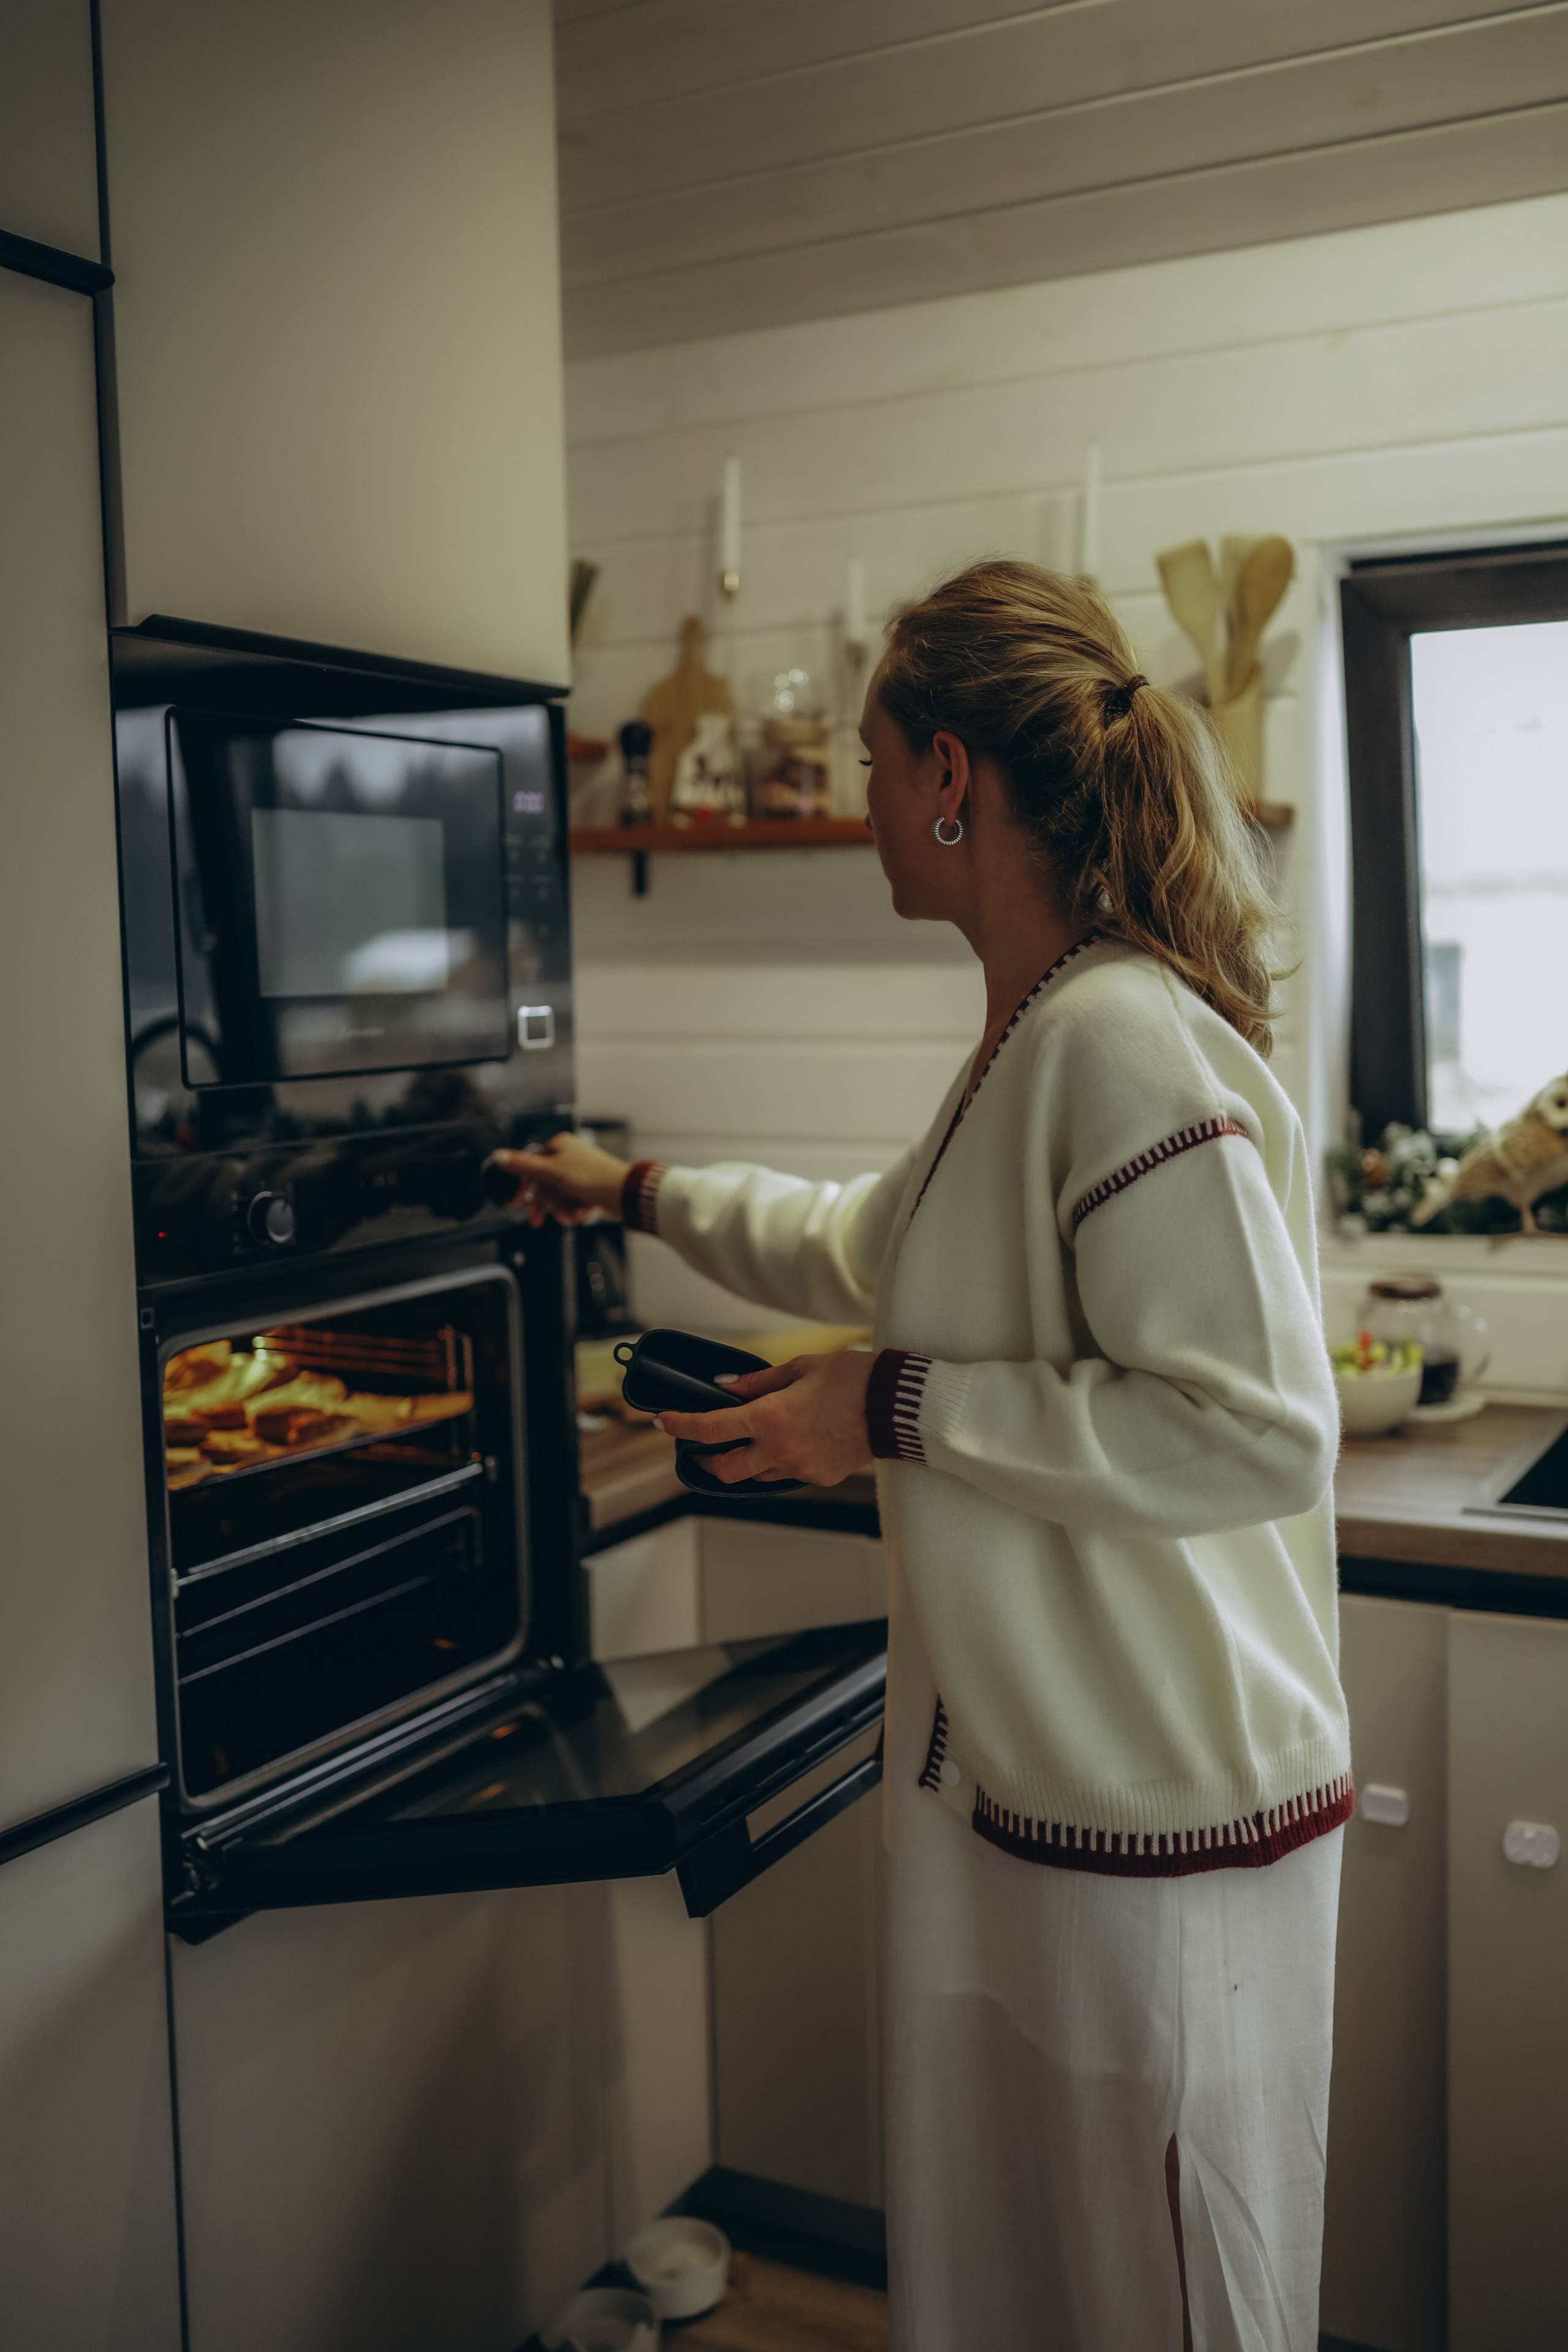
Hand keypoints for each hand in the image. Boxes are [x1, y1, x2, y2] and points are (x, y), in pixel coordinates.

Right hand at [488, 1132, 629, 1227]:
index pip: (533, 1165)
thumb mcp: (550, 1171)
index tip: (515, 1203)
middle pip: (546, 1184)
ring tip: (571, 1216)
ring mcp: (583, 1172)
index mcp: (560, 1145)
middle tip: (536, 1221)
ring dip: (563, 1210)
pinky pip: (576, 1202)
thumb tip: (497, 1155)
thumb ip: (522, 1165)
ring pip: (561, 1196)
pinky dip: (577, 1211)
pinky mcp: (593, 1187)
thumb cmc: (590, 1177)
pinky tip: (584, 1214)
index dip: (524, 1186)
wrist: (624, 1193)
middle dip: (545, 1204)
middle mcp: (571, 1156)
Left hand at [656, 1350, 874, 1487]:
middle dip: (705, 1460)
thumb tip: (724, 1388)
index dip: (679, 1426)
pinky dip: (778, 1461)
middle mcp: (779, 1450)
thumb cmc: (853, 1378)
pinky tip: (789, 1442)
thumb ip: (757, 1382)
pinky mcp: (820, 1477)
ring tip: (749, 1439)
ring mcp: (800, 1468)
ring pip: (756, 1475)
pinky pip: (787, 1474)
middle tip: (699, 1448)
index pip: (709, 1429)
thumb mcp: (800, 1368)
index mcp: (770, 1418)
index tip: (663, 1422)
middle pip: (725, 1470)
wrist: (898, 1405)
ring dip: (744, 1461)